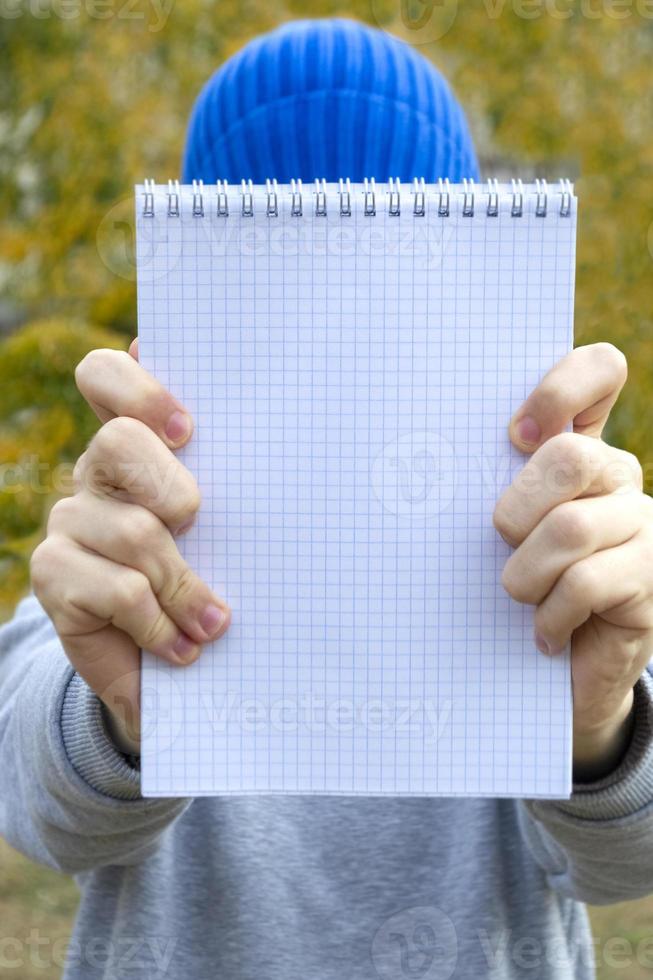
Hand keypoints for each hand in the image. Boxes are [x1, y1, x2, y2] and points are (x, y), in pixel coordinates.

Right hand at [31, 340, 230, 753]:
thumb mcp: (225, 527)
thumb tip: (288, 444)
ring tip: (214, 623)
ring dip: (187, 586)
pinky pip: (121, 590)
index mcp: (135, 444)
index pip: (105, 376)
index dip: (140, 390)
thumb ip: (233, 481)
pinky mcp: (53, 574)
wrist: (167, 666)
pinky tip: (183, 646)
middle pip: (119, 442)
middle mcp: (96, 473)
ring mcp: (69, 521)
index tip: (187, 430)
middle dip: (173, 489)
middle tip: (198, 525)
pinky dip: (162, 624)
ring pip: (136, 531)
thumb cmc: (210, 576)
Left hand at [493, 343, 652, 781]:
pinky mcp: (649, 577)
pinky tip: (544, 633)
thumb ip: (491, 484)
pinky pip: (584, 583)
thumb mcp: (503, 528)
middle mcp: (619, 475)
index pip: (599, 370)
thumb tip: (422, 456)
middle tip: (503, 543)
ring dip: (524, 573)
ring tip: (519, 597)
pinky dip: (549, 614)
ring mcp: (643, 524)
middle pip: (570, 456)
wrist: (565, 668)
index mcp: (579, 448)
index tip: (514, 436)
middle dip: (515, 509)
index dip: (562, 386)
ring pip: (570, 527)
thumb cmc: (521, 584)